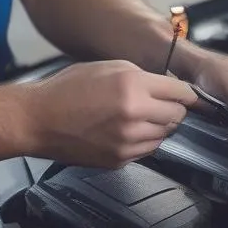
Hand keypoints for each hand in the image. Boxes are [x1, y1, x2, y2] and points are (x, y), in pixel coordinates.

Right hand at [24, 60, 197, 168]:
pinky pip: (148, 150)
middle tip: (162, 103)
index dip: (188, 93)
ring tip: (140, 116)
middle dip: (174, 108)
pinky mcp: (120, 160)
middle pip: (178, 116)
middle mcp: (134, 115)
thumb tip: (167, 87)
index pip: (181, 93)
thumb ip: (142, 76)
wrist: (39, 119)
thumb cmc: (68, 89)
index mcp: (133, 86)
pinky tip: (128, 130)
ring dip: (160, 126)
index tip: (189, 95)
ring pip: (165, 135)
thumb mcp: (108, 67)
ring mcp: (128, 141)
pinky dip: (145, 140)